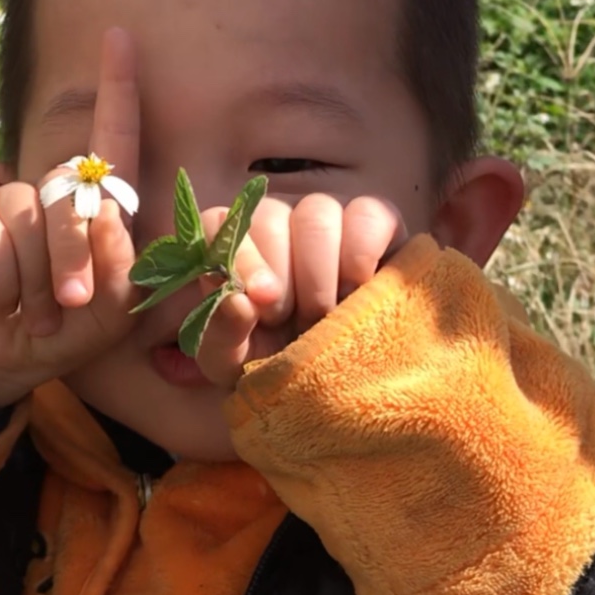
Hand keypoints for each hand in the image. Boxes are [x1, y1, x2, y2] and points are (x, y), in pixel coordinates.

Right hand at [0, 28, 142, 419]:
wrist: (9, 352)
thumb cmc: (73, 324)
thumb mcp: (114, 306)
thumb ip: (121, 264)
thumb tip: (104, 215)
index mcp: (102, 204)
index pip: (115, 136)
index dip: (118, 87)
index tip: (121, 36)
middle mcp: (56, 191)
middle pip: (76, 199)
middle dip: (74, 257)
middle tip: (70, 302)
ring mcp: (12, 201)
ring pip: (36, 229)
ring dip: (38, 285)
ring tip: (36, 311)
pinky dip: (4, 289)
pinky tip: (1, 301)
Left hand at [190, 194, 408, 387]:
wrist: (328, 382)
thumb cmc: (270, 364)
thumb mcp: (233, 363)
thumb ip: (220, 333)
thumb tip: (239, 302)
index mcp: (233, 249)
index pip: (219, 223)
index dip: (241, 258)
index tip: (261, 300)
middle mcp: (276, 222)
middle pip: (272, 216)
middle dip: (285, 280)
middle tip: (298, 323)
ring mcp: (326, 218)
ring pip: (318, 213)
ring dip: (321, 273)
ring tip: (328, 316)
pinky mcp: (375, 222)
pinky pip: (368, 214)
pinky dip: (362, 253)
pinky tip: (359, 291)